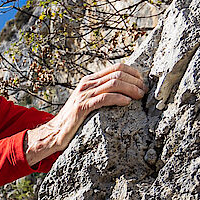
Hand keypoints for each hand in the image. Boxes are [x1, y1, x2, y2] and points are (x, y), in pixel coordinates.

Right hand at [25, 61, 146, 163]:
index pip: (117, 67)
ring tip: (139, 96)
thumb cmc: (75, 119)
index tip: (142, 82)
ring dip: (131, 89)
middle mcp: (87, 84)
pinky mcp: (82, 106)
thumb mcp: (88, 100)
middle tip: (144, 91)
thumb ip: (102, 92)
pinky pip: (105, 98)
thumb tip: (125, 90)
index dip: (133, 72)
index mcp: (90, 80)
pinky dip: (119, 98)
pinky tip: (127, 103)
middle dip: (135, 81)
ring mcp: (84, 94)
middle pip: (118, 73)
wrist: (55, 132)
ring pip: (114, 84)